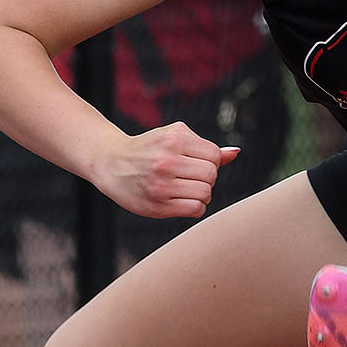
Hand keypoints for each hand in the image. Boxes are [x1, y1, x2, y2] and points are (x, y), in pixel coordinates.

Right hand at [94, 122, 241, 218]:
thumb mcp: (174, 137)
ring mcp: (161, 185)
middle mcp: (167, 161)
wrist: (111, 163)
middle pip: (211, 175)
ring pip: (206, 194)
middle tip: (192, 177)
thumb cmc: (148, 148)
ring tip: (187, 188)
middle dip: (207, 177)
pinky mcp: (157, 206)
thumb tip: (235, 153)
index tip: (197, 163)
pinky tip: (183, 200)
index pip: (214, 156)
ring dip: (202, 193)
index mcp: (174, 139)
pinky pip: (195, 209)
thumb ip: (205, 147)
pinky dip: (195, 207)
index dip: (211, 161)